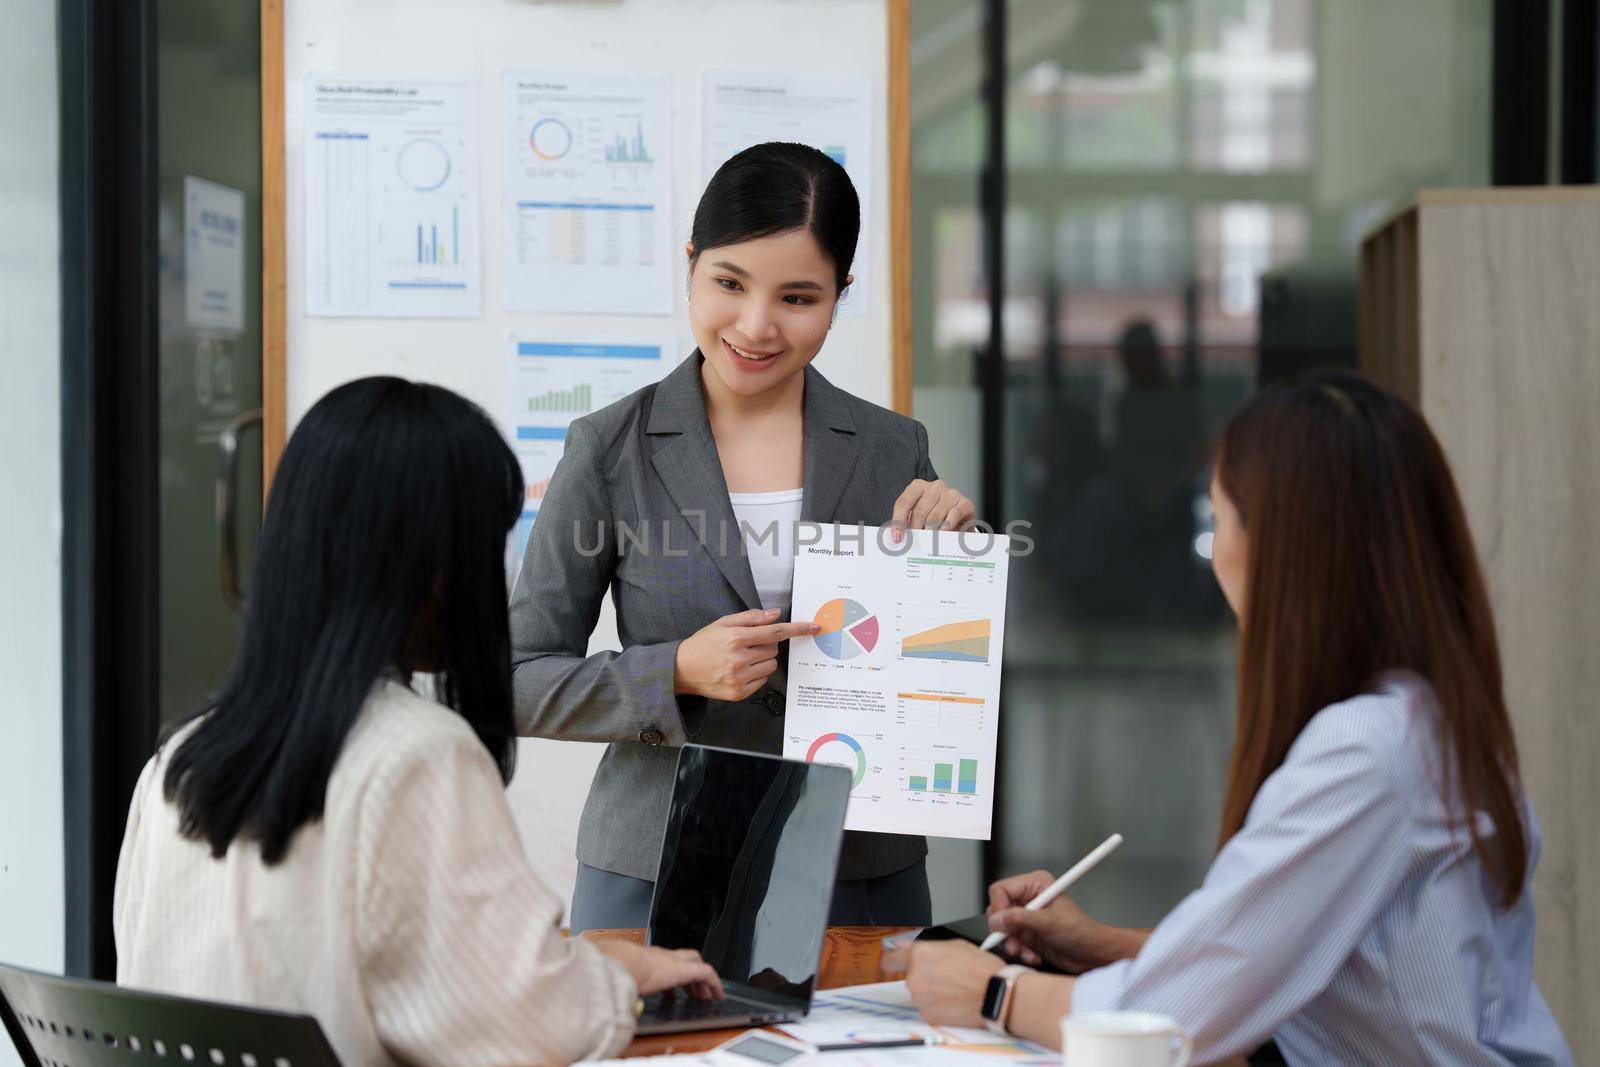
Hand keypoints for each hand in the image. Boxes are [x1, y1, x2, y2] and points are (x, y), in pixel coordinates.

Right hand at [592, 940, 724, 999]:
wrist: (620, 962)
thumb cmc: (612, 970)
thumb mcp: (615, 978)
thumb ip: (617, 986)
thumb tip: (612, 1004)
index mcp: (643, 959)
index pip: (662, 961)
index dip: (669, 974)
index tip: (670, 990)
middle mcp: (660, 955)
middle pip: (683, 958)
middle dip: (689, 973)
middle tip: (693, 990)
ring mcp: (673, 960)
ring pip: (696, 963)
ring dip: (701, 980)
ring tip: (706, 996)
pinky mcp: (685, 968)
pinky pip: (707, 973)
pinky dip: (714, 984)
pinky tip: (718, 995)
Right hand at [674, 608, 818, 700]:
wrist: (682, 669)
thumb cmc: (703, 643)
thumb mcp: (724, 623)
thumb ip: (752, 617)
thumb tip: (776, 614)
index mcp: (735, 638)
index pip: (775, 632)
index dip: (796, 629)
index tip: (813, 627)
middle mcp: (738, 659)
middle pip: (773, 649)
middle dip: (766, 644)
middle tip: (747, 644)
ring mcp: (739, 679)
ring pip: (771, 666)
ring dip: (763, 660)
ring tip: (742, 658)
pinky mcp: (739, 693)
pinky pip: (763, 681)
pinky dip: (756, 674)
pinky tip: (739, 670)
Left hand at [882, 940, 1004, 1027]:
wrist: (995, 993)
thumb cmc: (980, 967)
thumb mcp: (954, 945)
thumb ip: (926, 947)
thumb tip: (905, 947)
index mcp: (918, 955)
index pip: (889, 960)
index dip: (893, 961)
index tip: (894, 963)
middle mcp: (914, 977)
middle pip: (910, 977)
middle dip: (923, 976)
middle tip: (944, 975)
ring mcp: (920, 998)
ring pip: (920, 993)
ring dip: (931, 991)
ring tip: (954, 987)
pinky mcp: (928, 1015)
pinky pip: (928, 1007)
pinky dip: (938, 1005)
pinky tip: (954, 1000)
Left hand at [889, 479, 975, 542]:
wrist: (960, 519)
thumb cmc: (935, 517)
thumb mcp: (918, 518)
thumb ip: (907, 524)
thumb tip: (896, 538)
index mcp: (918, 487)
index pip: (903, 503)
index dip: (898, 521)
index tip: (897, 538)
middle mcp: (935, 487)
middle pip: (919, 511)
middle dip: (915, 530)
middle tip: (914, 544)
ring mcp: (951, 493)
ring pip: (935, 515)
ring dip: (929, 532)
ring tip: (927, 543)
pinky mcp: (965, 503)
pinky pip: (954, 515)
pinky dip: (947, 526)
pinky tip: (942, 534)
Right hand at [987, 871, 1125, 972]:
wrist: (1093, 954)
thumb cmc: (1081, 932)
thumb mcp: (1049, 923)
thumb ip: (1020, 919)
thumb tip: (995, 919)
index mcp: (1035, 885)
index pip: (1000, 890)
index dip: (998, 908)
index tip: (1000, 926)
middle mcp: (1028, 898)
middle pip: (997, 911)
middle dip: (1005, 931)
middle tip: (1014, 944)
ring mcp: (1026, 917)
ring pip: (1001, 929)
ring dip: (1012, 945)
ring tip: (1027, 953)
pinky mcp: (1026, 933)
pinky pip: (1009, 942)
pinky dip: (1019, 951)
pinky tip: (1033, 956)